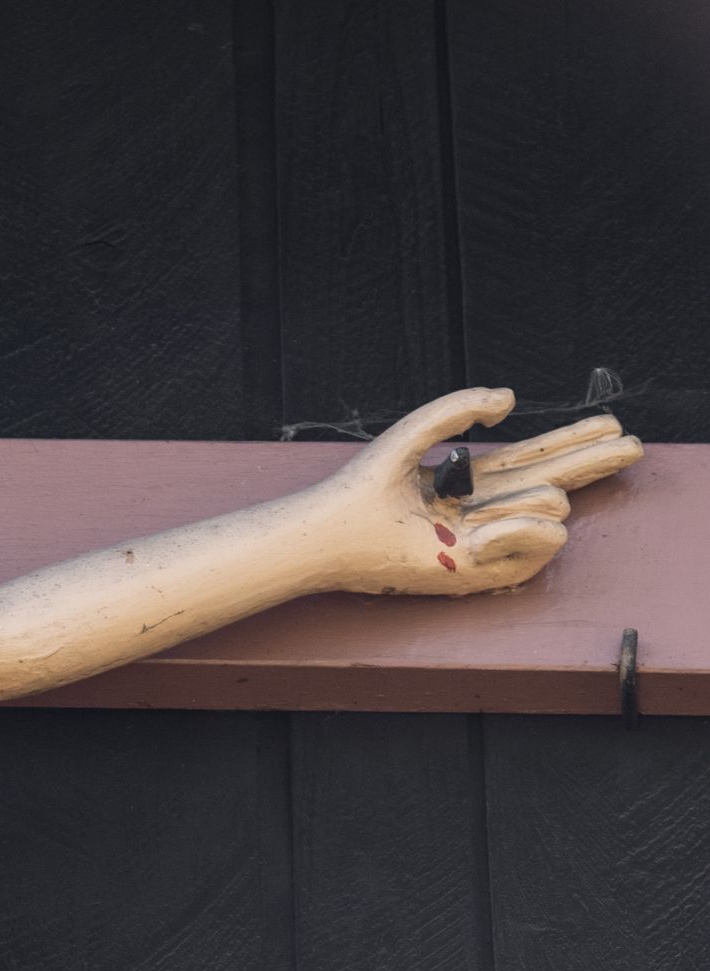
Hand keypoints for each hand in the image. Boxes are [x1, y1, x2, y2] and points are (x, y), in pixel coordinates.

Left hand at [322, 386, 640, 598]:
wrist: (336, 528)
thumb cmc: (367, 484)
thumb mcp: (418, 430)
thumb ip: (460, 407)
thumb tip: (509, 401)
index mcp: (474, 478)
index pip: (534, 458)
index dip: (573, 440)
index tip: (610, 426)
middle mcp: (485, 508)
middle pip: (555, 478)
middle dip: (593, 461)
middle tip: (633, 446)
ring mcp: (487, 539)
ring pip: (552, 509)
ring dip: (540, 496)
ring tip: (505, 504)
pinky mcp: (483, 568)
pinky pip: (537, 544)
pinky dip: (520, 529)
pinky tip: (483, 529)